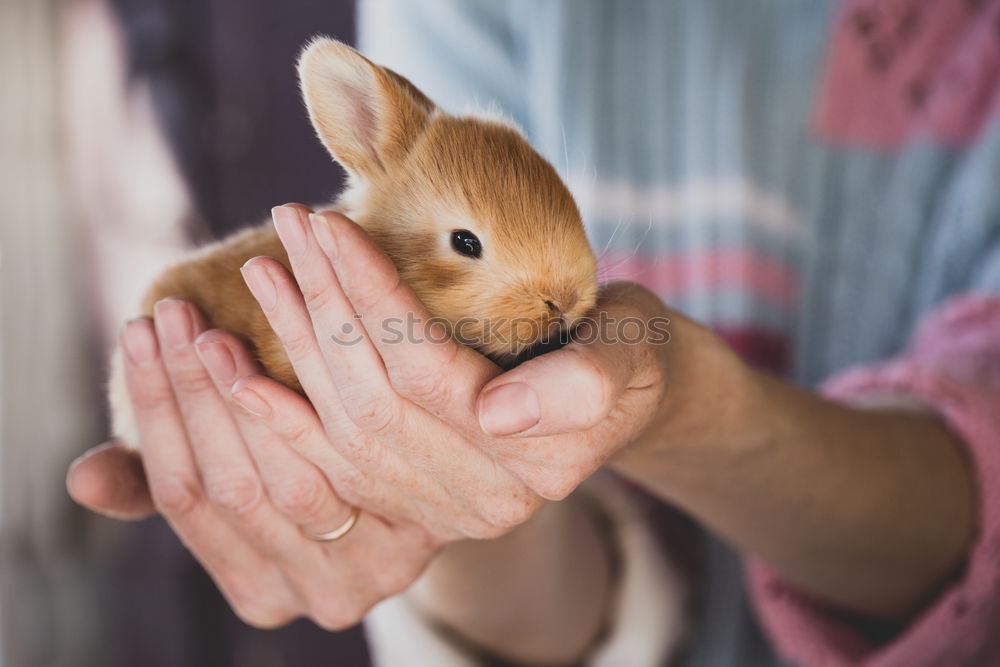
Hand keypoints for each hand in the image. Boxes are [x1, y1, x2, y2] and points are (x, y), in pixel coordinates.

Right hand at [71, 301, 436, 629]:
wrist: (452, 490)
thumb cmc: (323, 484)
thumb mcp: (245, 490)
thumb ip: (165, 490)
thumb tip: (81, 481)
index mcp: (261, 593)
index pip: (187, 499)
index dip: (158, 414)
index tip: (139, 337)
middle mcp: (316, 596)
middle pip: (234, 485)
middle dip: (196, 390)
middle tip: (174, 311)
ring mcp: (373, 569)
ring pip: (291, 469)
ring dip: (251, 380)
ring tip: (219, 312)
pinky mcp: (422, 529)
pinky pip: (361, 452)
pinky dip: (323, 384)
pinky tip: (296, 321)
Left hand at [237, 205, 682, 539]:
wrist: (620, 388)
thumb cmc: (627, 348)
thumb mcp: (632, 350)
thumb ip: (584, 384)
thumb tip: (497, 415)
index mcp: (538, 463)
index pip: (428, 371)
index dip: (374, 298)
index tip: (332, 224)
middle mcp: (482, 501)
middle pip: (375, 399)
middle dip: (325, 305)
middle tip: (291, 224)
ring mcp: (440, 511)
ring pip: (342, 427)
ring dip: (294, 345)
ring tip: (263, 267)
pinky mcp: (408, 503)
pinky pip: (327, 465)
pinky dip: (276, 416)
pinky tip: (233, 370)